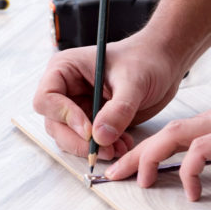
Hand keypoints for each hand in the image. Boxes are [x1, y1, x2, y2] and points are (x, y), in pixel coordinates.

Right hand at [32, 32, 186, 160]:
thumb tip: (99, 137)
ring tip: (118, 148)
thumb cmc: (146, 59)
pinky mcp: (93, 120)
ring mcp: (78, 106)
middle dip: (78, 141)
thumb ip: (117, 110)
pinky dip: (103, 147)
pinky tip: (123, 145)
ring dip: (92, 148)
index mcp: (66, 69)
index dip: (64, 117)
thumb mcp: (134, 82)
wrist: (164, 63)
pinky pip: (89, 141)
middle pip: (55, 124)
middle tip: (102, 150)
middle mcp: (66, 89)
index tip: (89, 130)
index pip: (46, 99)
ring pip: (70, 137)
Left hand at [104, 48, 210, 200]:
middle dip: (135, 154)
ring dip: (148, 158)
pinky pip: (201, 152)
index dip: (155, 146)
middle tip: (114, 174)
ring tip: (138, 183)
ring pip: (172, 137)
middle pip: (165, 132)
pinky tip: (191, 190)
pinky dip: (188, 171)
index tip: (140, 163)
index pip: (181, 130)